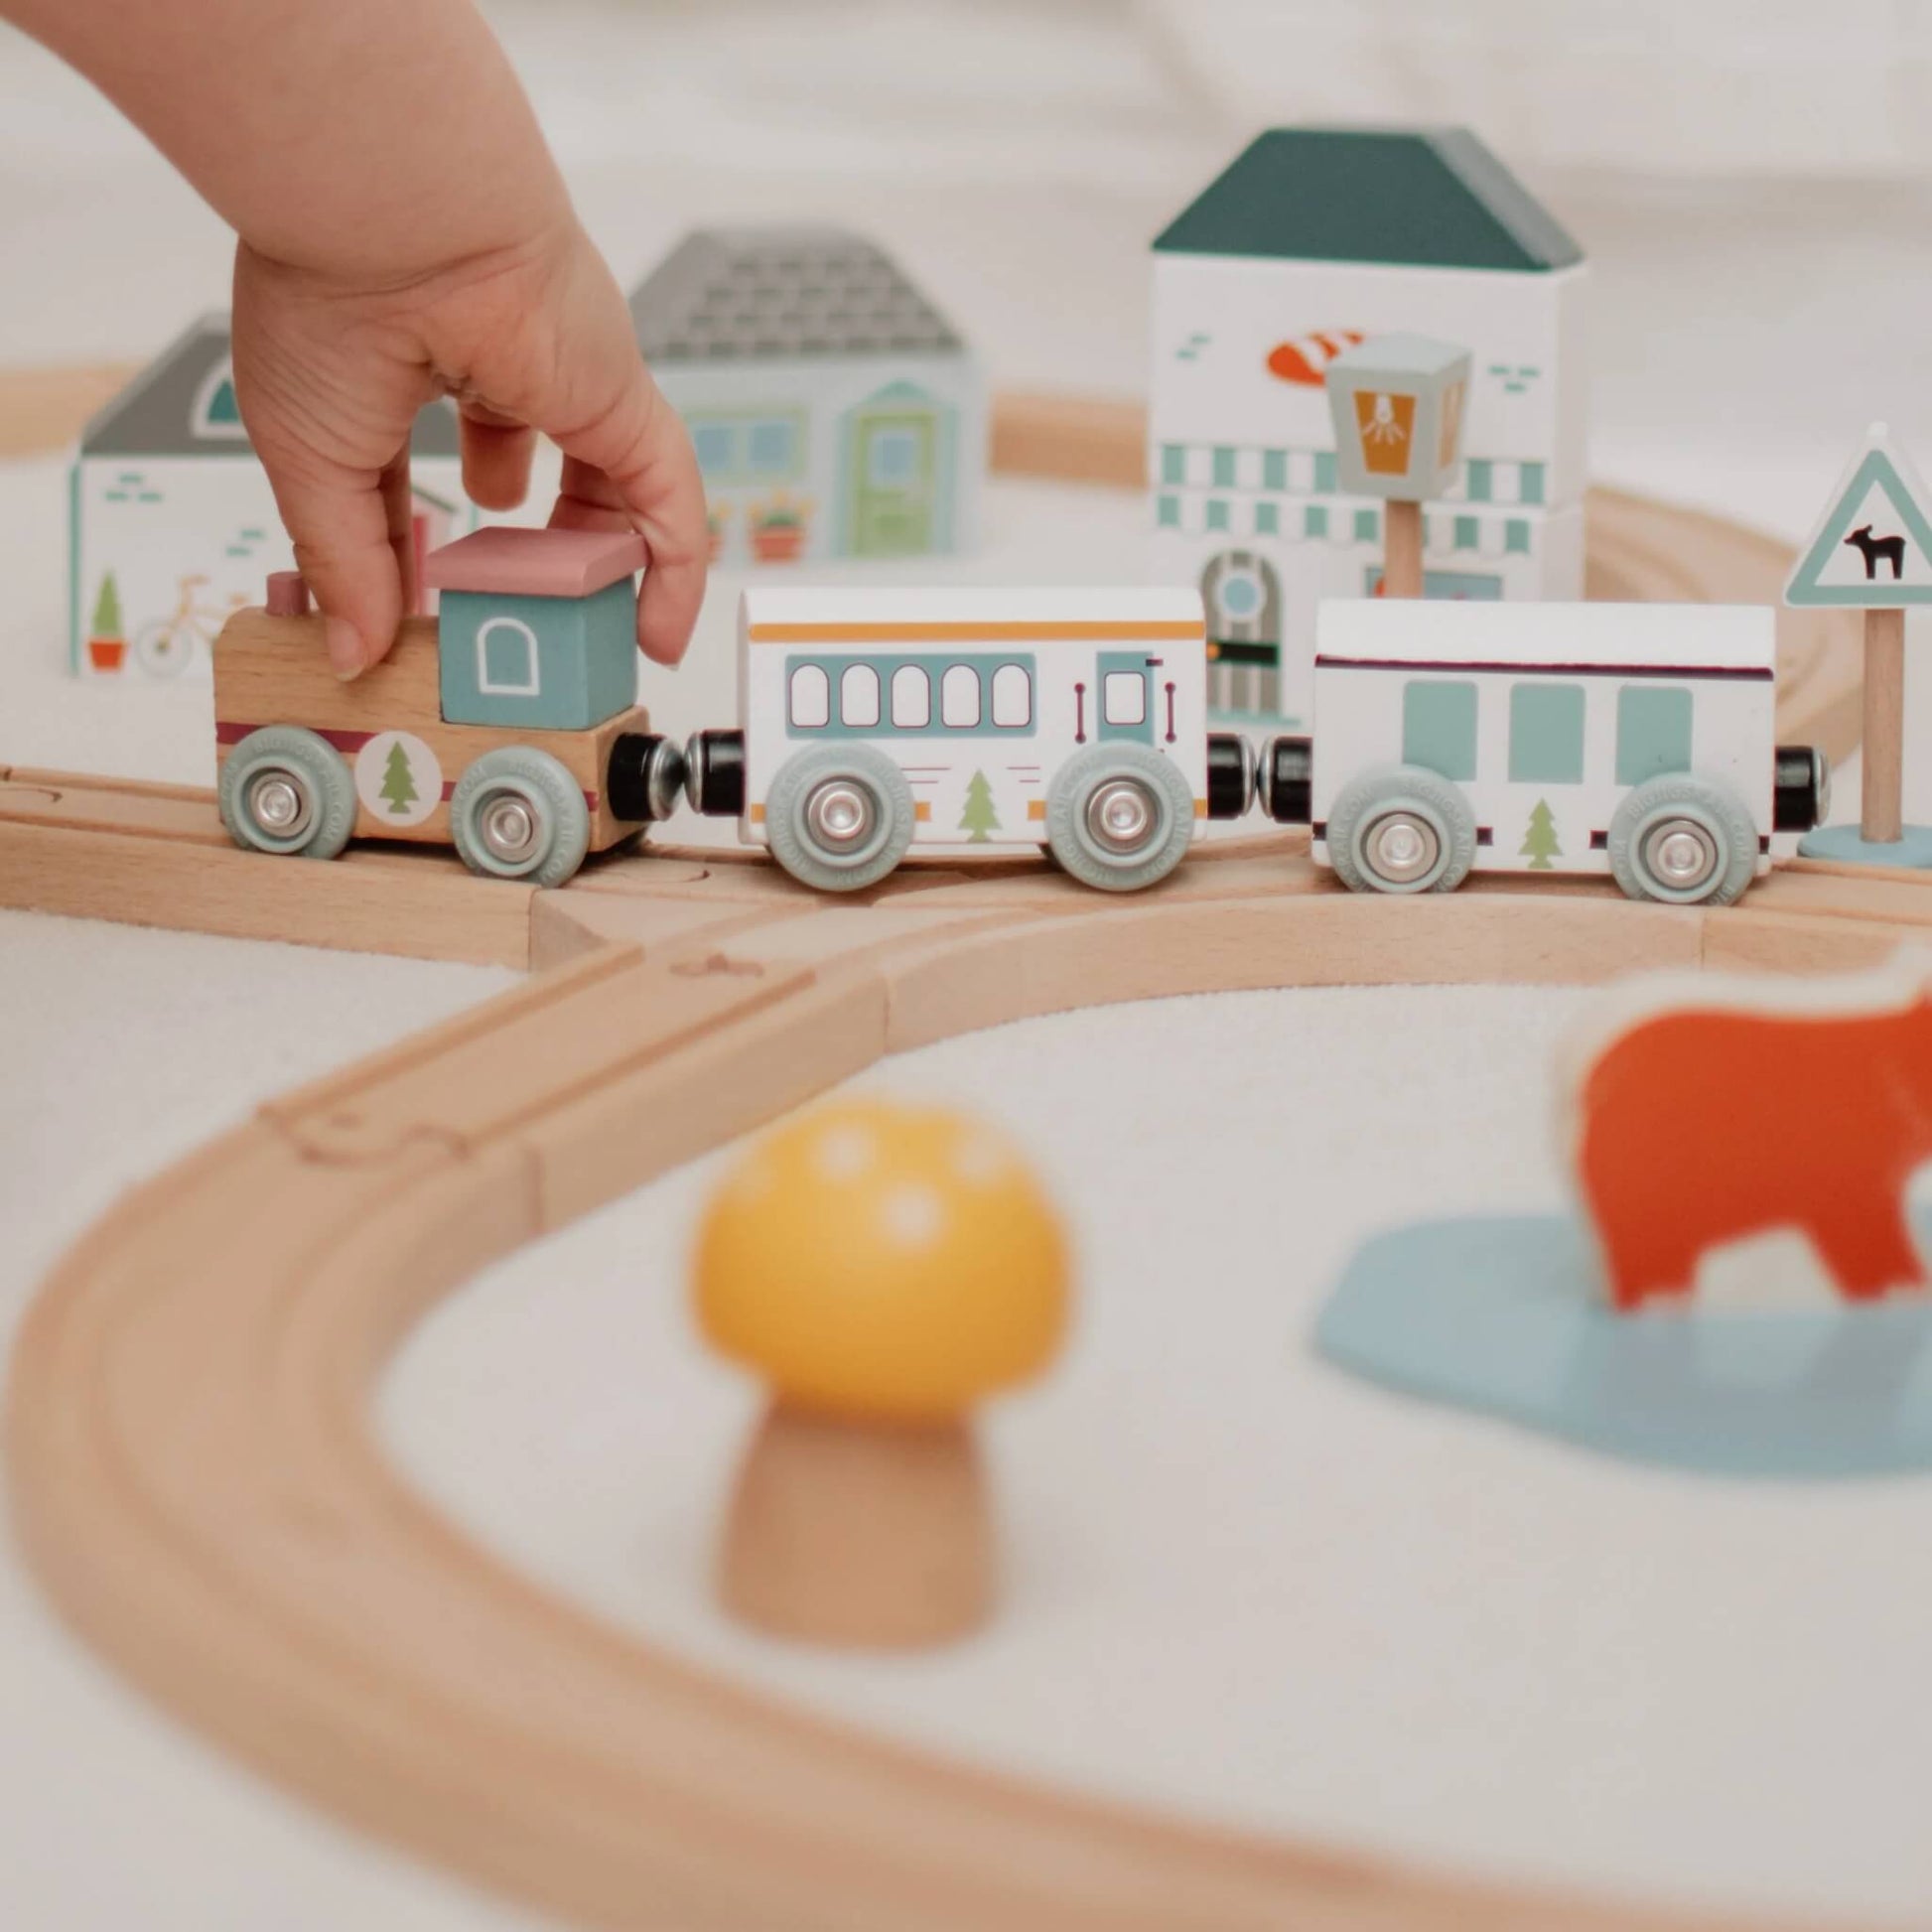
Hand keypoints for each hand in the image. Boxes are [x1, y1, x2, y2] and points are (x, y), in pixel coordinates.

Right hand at [232, 222, 706, 677]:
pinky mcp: (624, 401)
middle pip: (532, 476)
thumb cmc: (327, 307)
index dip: (418, 547)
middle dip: (528, 550)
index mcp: (404, 361)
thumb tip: (354, 653)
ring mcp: (568, 383)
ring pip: (605, 492)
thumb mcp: (315, 468)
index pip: (420, 474)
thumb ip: (346, 565)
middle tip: (512, 611)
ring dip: (597, 566)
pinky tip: (656, 636)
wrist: (391, 221)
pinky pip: (668, 499)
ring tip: (581, 636)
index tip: (412, 608)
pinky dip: (672, 570)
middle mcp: (496, 365)